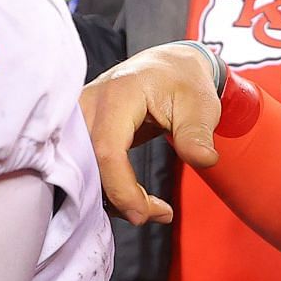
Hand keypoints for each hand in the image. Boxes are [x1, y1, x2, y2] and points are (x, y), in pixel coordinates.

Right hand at [80, 44, 222, 224]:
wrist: (167, 66)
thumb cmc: (183, 81)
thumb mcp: (200, 104)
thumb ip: (197, 133)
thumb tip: (203, 160)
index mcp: (119, 94)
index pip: (107, 149)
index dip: (121, 188)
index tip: (145, 214)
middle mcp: (89, 104)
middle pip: (86, 164)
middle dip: (116, 199)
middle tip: (155, 213)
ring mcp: (77, 117)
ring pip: (78, 171)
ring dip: (110, 198)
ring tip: (151, 207)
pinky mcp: (77, 131)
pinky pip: (80, 168)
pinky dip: (104, 190)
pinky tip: (133, 197)